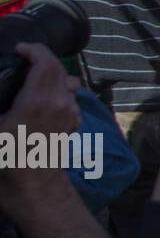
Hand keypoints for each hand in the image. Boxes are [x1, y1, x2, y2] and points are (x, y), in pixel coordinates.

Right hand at [0, 44, 81, 196]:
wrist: (34, 188)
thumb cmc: (7, 161)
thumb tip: (0, 90)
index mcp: (38, 101)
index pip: (46, 62)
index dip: (34, 50)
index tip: (19, 49)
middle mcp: (60, 102)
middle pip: (58, 69)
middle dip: (40, 61)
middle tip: (21, 62)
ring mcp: (70, 112)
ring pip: (67, 82)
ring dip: (50, 76)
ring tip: (29, 81)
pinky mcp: (74, 122)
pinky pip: (69, 97)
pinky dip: (56, 91)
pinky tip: (39, 101)